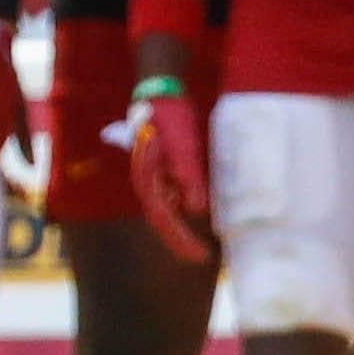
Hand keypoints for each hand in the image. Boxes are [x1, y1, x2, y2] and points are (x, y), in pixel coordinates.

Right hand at [124, 85, 212, 262]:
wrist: (159, 97)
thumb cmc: (170, 119)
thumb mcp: (184, 147)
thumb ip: (189, 177)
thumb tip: (196, 210)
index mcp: (149, 182)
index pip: (165, 221)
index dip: (182, 242)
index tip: (201, 257)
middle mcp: (149, 185)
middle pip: (165, 221)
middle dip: (182, 241)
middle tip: (204, 257)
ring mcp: (154, 179)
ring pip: (167, 212)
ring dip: (182, 229)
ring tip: (202, 243)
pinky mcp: (162, 172)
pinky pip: (172, 198)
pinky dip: (185, 210)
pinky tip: (201, 215)